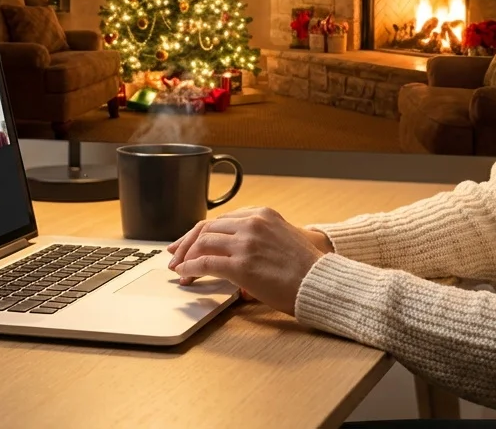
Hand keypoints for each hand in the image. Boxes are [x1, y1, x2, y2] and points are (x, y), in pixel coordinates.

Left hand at [166, 207, 328, 316]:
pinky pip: (205, 263)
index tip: (188, 242)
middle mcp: (252, 223)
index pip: (220, 219)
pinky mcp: (241, 265)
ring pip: (202, 242)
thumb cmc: (307, 268)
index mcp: (262, 214)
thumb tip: (238, 255)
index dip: (200, 231)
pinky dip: (190, 269)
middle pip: (206, 227)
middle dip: (186, 243)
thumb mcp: (283, 239)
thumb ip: (259, 240)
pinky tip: (185, 276)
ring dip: (185, 257)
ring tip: (178, 270)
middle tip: (174, 256)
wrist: (321, 282)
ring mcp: (245, 243)